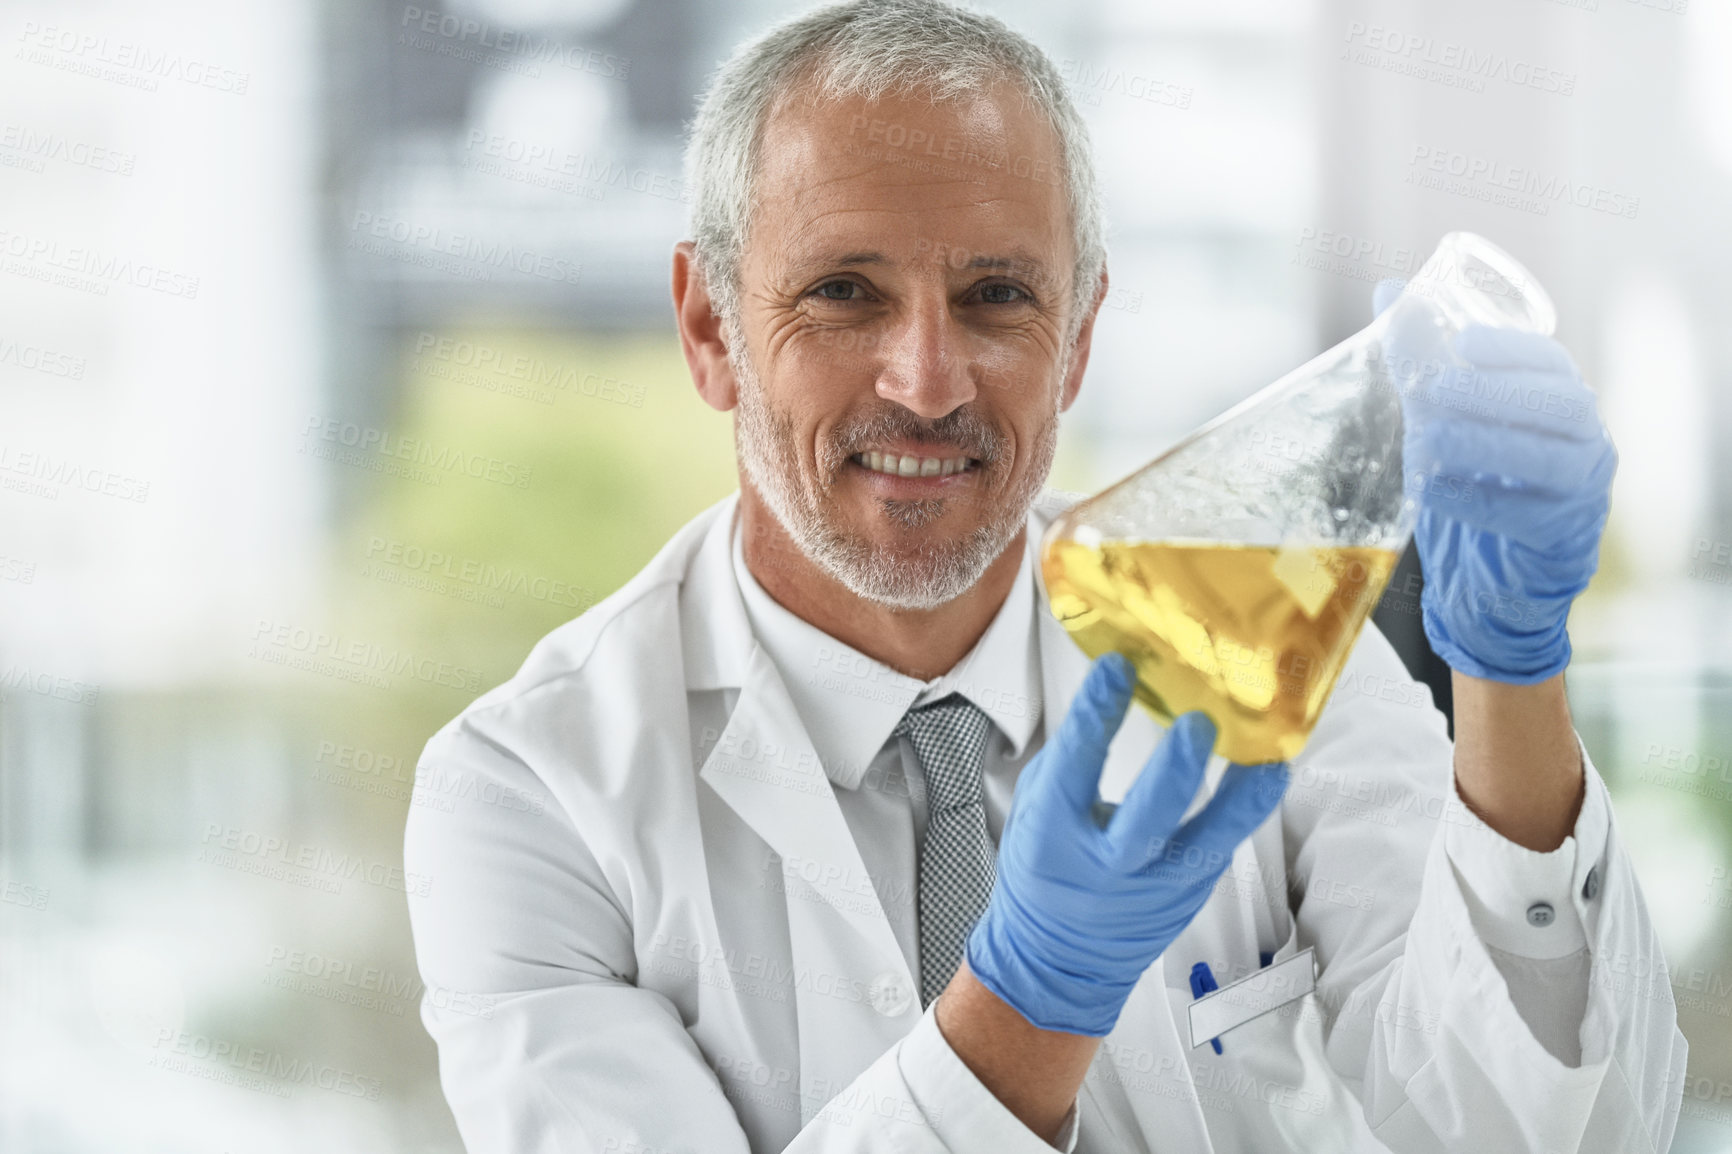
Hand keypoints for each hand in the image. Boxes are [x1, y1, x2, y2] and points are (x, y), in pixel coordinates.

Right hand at [965, 653, 1288, 1035]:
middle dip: (1174, 771)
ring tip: (1267, 755)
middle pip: (1145, 818)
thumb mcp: (1037, 810)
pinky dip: (1248, 805)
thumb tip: (1116, 691)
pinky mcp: (1192, 890)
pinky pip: (1227, 843)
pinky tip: (1269, 770)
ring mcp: (1157, 885)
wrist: (1058, 957)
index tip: (1117, 667)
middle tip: (1197, 724)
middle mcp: (1108, 865)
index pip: (1074, 766)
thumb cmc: (1044, 868)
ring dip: (1239, 796)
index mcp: (1054, 833)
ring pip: (1208, 840)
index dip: (1096, 715)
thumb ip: (1073, 759)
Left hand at [1375, 280, 1616, 682]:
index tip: (1460, 343)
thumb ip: (1422, 359)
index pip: (1550, 362)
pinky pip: (1525, 515)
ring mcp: (1580, 492)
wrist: (1489, 574)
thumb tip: (1390, 291)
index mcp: (1559, 400)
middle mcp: (1584, 440)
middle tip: (1433, 390)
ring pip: (1548, 459)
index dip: (1509, 349)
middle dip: (1494, 393)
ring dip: (1480, 445)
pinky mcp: (1560, 538)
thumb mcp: (1445, 415)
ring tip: (1424, 441)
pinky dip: (1474, 500)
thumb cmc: (1475, 479)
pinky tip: (1432, 490)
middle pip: (1559, 405)